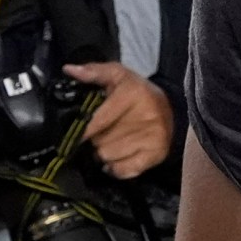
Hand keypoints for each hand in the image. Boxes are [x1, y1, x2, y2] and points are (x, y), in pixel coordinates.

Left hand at [63, 62, 173, 179]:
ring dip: (105, 152)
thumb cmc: (137, 93)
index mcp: (133, 93)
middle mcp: (147, 115)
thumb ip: (94, 72)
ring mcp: (154, 136)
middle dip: (96, 138)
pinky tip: (121, 154)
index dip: (82, 129)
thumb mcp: (118, 76)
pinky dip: (116, 166)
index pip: (95, 121)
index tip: (77, 132)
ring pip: (107, 156)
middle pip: (99, 141)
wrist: (171, 107)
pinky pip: (122, 170)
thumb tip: (69, 70)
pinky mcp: (157, 154)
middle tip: (104, 131)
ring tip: (113, 140)